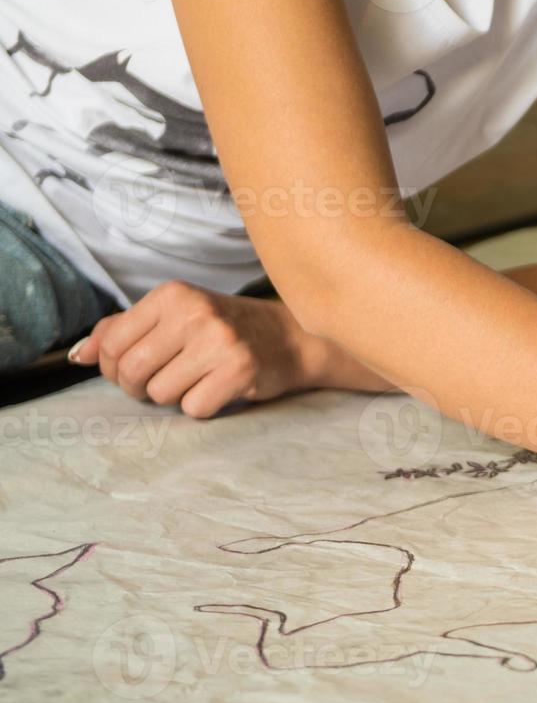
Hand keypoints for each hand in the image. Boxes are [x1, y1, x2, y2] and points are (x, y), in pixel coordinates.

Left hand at [68, 280, 384, 416]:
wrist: (290, 338)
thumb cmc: (224, 330)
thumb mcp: (174, 317)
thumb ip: (123, 331)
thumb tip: (79, 356)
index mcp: (172, 294)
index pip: (113, 344)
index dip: (115, 369)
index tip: (136, 370)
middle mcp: (194, 313)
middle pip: (133, 372)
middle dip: (140, 388)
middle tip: (161, 383)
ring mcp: (220, 341)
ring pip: (161, 394)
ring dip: (174, 398)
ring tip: (196, 382)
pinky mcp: (241, 370)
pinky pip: (194, 408)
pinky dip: (202, 407)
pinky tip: (218, 390)